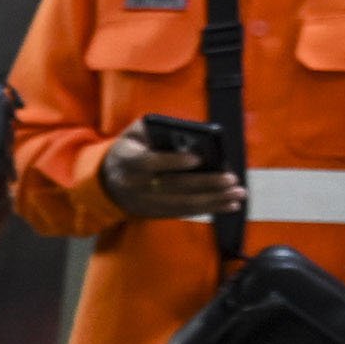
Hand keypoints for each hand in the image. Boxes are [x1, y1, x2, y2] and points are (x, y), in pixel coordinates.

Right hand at [99, 126, 241, 219]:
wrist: (106, 182)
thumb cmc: (129, 150)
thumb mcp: (133, 134)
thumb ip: (153, 129)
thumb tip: (186, 132)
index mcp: (128, 161)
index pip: (150, 162)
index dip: (173, 161)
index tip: (198, 158)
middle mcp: (137, 185)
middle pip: (174, 186)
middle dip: (206, 183)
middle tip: (232, 179)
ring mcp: (146, 203)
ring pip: (183, 204)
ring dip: (213, 200)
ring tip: (238, 195)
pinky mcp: (156, 213)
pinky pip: (185, 213)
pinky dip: (209, 209)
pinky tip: (229, 205)